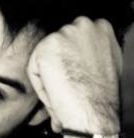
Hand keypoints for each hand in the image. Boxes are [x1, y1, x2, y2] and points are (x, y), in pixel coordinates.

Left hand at [26, 17, 121, 136]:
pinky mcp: (46, 47)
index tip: (72, 76)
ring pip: (44, 56)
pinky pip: (33, 67)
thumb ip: (92, 52)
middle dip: (58, 66)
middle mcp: (84, 25)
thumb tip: (78, 57)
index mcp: (100, 28)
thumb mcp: (105, 64)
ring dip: (49, 76)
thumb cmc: (102, 96)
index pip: (73, 40)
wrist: (95, 112)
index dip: (71, 61)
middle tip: (65, 88)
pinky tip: (55, 94)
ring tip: (63, 93)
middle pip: (58, 46)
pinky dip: (40, 84)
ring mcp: (64, 34)